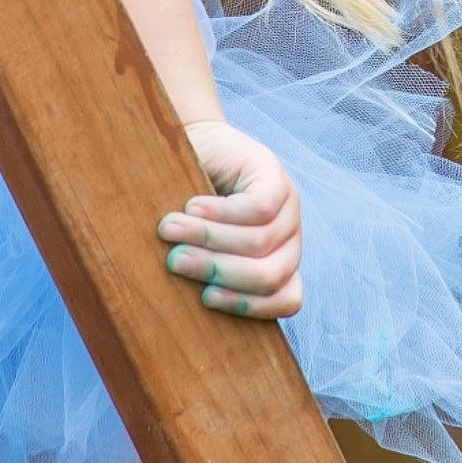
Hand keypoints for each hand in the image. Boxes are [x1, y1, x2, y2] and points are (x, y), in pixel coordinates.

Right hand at [156, 119, 302, 318]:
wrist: (197, 149)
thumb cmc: (189, 210)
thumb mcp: (197, 249)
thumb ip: (203, 276)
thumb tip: (176, 313)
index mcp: (281, 264)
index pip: (288, 299)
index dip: (251, 306)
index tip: (206, 298)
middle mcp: (291, 239)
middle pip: (270, 274)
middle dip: (219, 271)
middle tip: (176, 261)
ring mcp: (289, 207)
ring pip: (259, 242)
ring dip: (208, 239)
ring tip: (170, 230)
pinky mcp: (277, 177)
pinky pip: (259, 207)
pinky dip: (221, 212)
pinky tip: (192, 206)